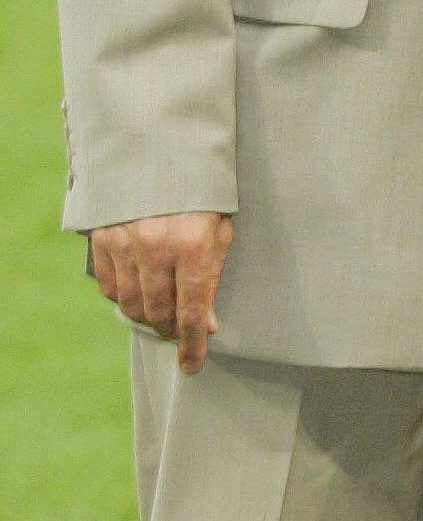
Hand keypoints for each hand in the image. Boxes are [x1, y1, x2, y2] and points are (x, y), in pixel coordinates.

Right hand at [88, 211, 233, 371]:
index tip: (193, 366)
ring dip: (147, 317)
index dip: (193, 344)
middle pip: (158, 312)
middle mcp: (156, 247)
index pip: (193, 311)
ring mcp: (125, 243)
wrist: (161, 154)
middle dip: (171, 330)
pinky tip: (139, 295)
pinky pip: (110, 286)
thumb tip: (207, 324)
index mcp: (194, 245)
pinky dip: (124, 298)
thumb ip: (213, 276)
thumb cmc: (202, 196)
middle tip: (181, 333)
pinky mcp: (102, 239)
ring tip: (162, 316)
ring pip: (130, 304)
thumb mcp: (220, 231)